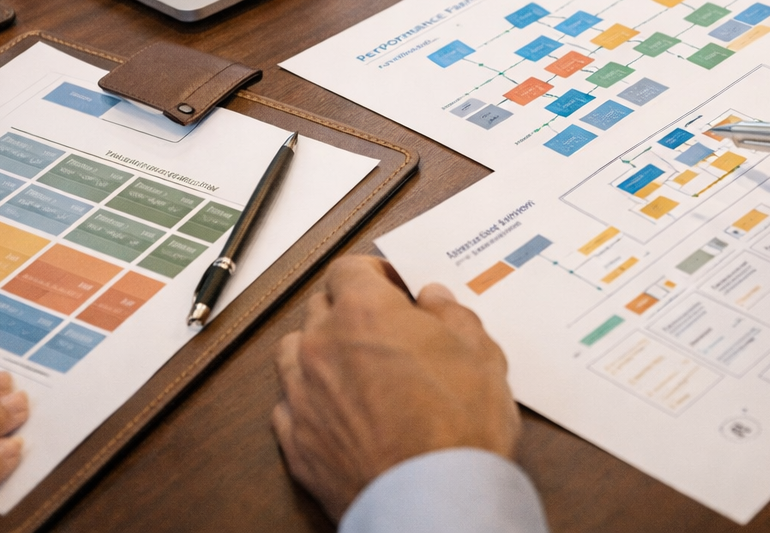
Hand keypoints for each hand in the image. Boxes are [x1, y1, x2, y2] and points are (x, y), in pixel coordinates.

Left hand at [272, 256, 520, 519]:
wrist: (433, 500)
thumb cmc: (458, 427)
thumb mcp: (480, 353)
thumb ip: (452, 315)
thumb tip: (433, 299)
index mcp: (364, 312)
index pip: (348, 268)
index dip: (373, 274)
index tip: (393, 287)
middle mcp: (322, 345)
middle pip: (319, 306)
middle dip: (348, 311)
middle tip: (383, 331)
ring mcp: (301, 393)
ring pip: (294, 352)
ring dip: (319, 351)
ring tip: (353, 369)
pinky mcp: (295, 440)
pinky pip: (289, 404)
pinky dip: (308, 400)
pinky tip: (337, 411)